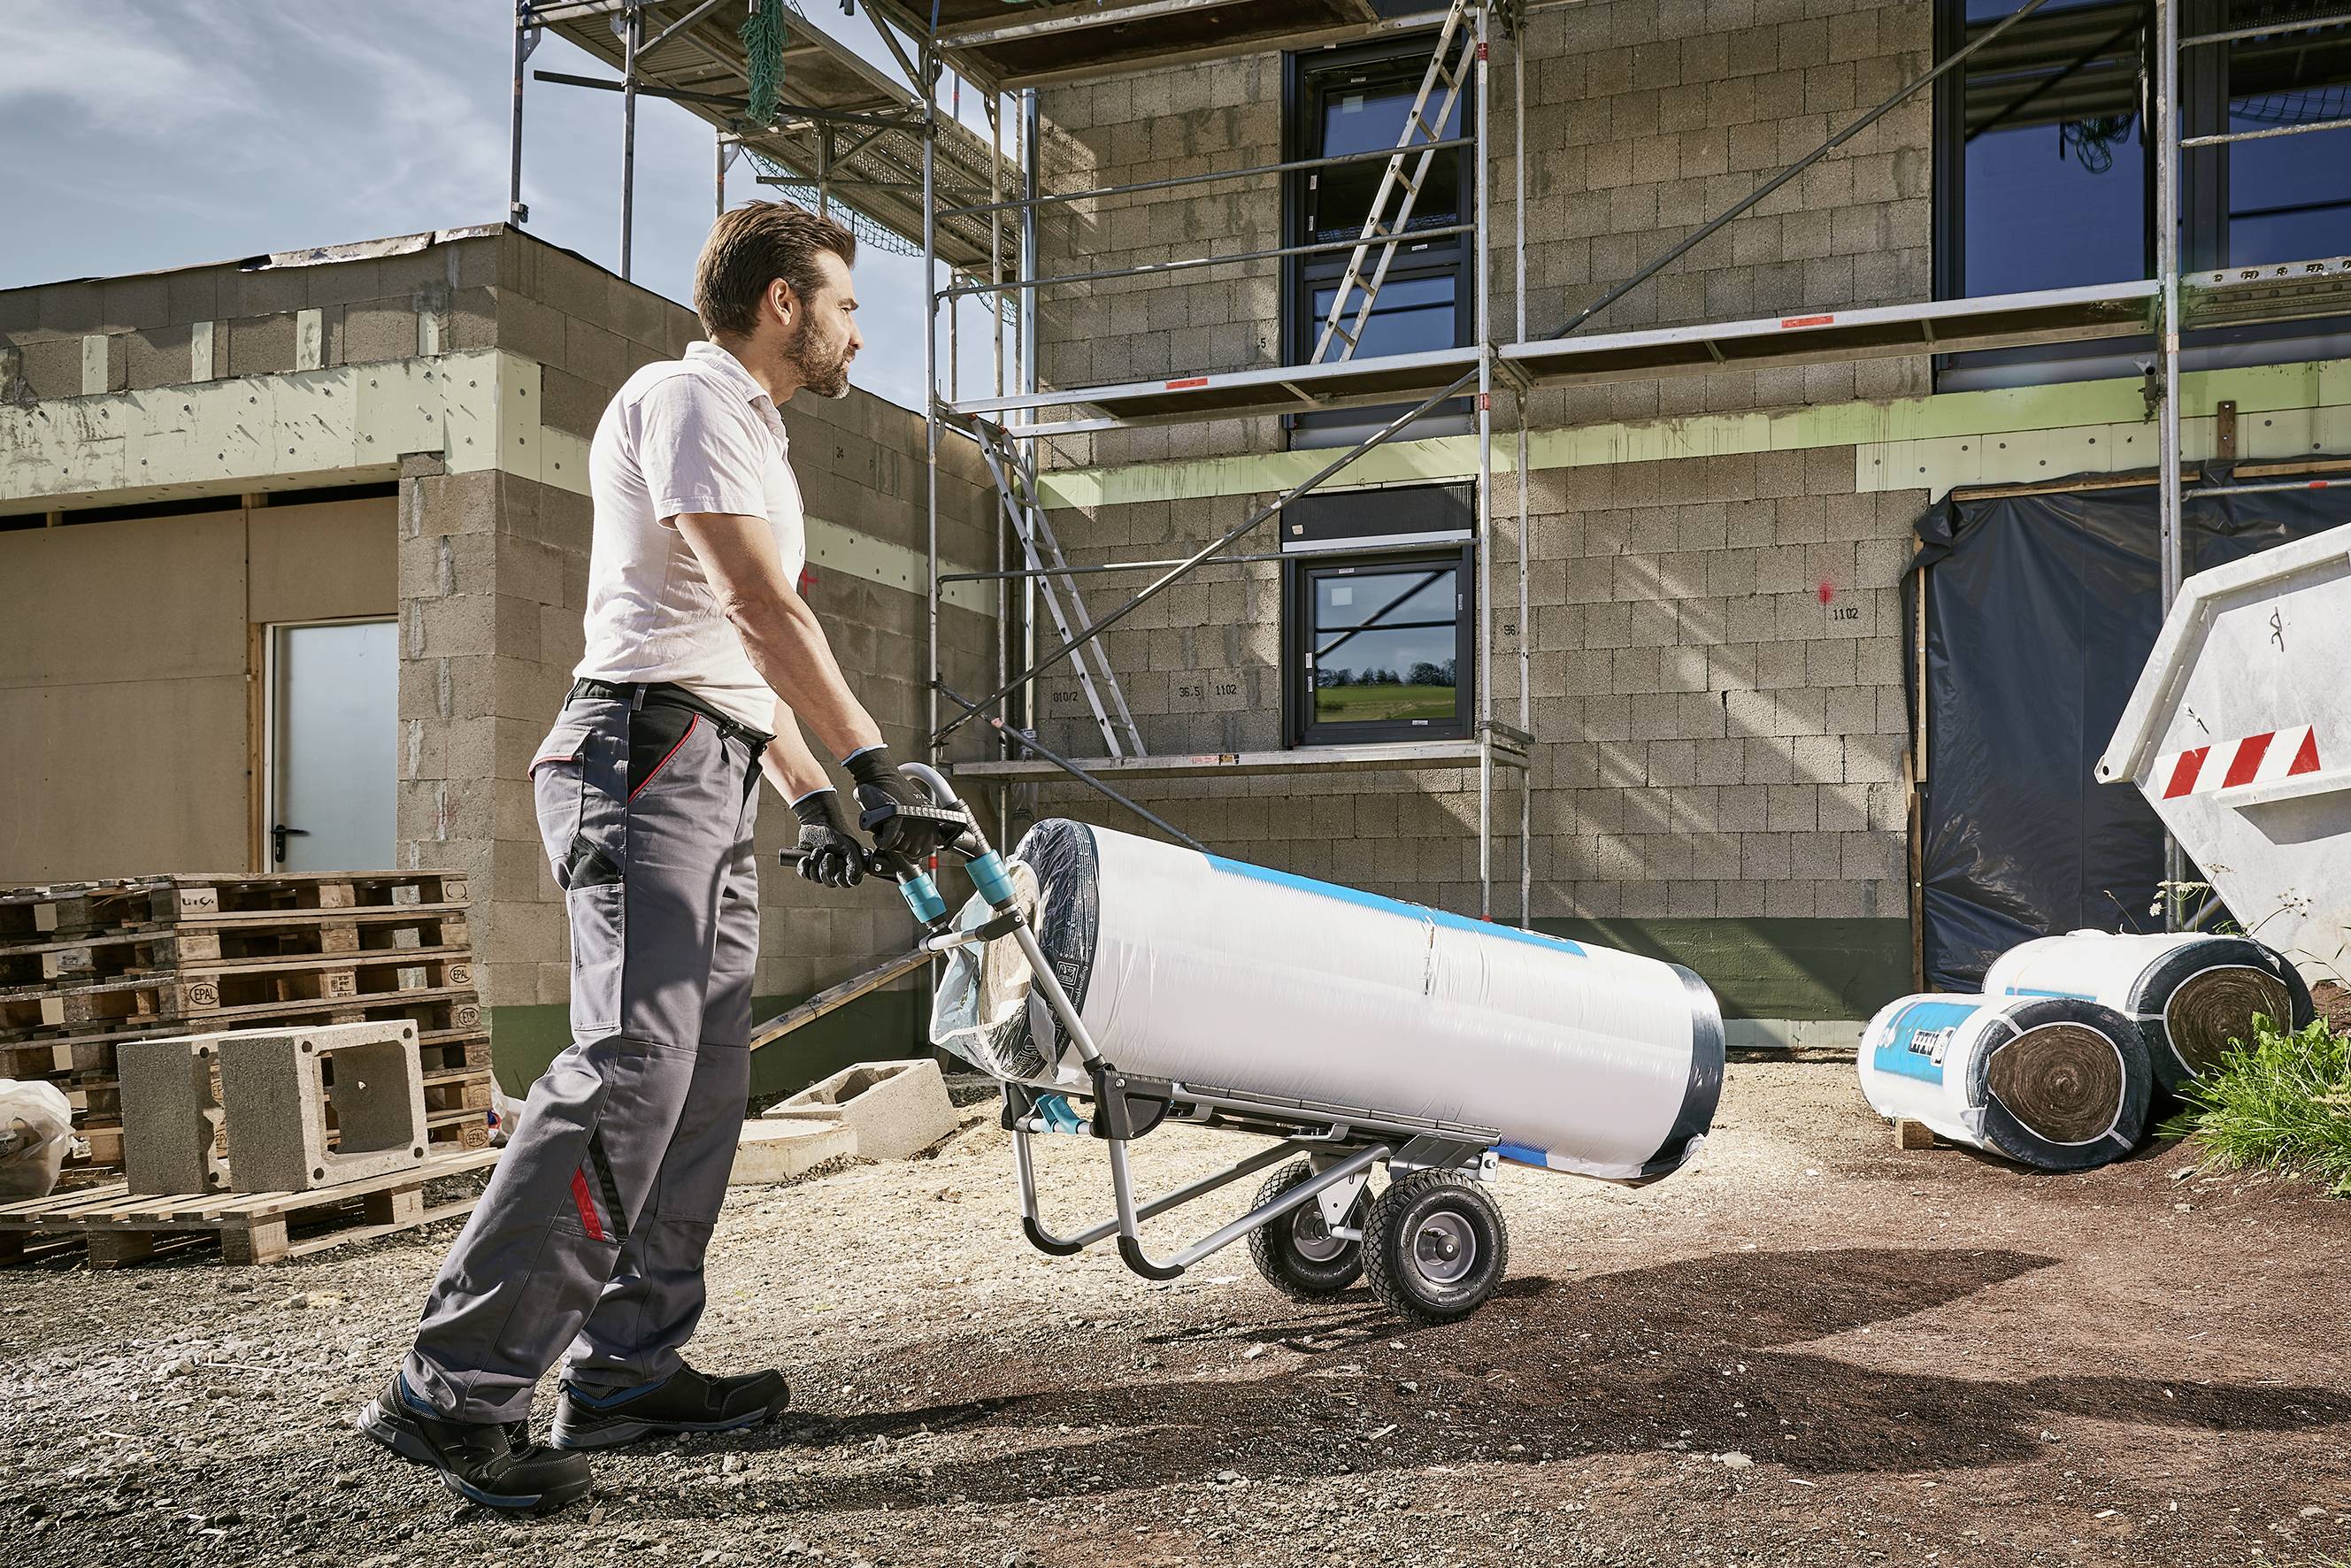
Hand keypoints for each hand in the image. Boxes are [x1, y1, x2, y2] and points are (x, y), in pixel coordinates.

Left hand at [789, 789, 865, 888]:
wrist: (817, 821)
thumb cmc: (835, 832)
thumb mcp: (849, 847)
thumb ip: (855, 865)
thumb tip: (853, 881)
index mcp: (848, 866)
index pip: (846, 883)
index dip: (840, 877)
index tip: (838, 862)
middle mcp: (835, 869)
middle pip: (830, 882)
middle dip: (826, 867)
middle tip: (827, 853)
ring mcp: (821, 868)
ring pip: (816, 879)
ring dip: (816, 864)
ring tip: (818, 850)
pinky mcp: (808, 865)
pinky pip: (805, 874)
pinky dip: (804, 866)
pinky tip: (806, 857)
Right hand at [842, 745, 955, 860]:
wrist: (880, 777)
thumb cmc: (893, 793)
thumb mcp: (916, 811)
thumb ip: (920, 828)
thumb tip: (917, 849)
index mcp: (933, 821)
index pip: (926, 850)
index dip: (910, 846)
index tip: (903, 837)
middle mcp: (926, 823)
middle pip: (910, 851)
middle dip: (898, 844)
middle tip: (892, 830)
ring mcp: (913, 823)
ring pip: (897, 848)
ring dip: (887, 840)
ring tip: (886, 825)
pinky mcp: (897, 822)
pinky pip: (886, 843)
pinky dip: (879, 838)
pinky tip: (880, 827)